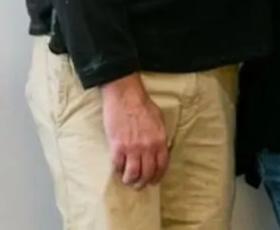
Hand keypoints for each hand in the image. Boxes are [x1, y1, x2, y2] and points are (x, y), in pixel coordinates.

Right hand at [101, 74, 168, 188]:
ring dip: (130, 180)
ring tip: (128, 179)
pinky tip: (118, 168)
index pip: (161, 166)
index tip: (153, 181)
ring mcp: (132, 149)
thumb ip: (159, 137)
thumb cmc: (143, 105)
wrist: (126, 96)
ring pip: (132, 175)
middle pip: (147, 173)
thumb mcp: (159, 120)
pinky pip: (118, 166)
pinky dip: (118, 170)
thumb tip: (159, 149)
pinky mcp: (117, 148)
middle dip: (143, 182)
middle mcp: (148, 148)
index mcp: (160, 140)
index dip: (157, 176)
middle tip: (139, 184)